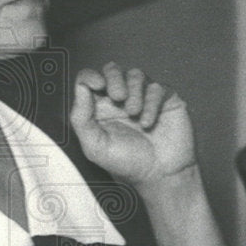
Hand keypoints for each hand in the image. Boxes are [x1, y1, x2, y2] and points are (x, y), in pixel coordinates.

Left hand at [70, 63, 195, 187]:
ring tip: (134, 113)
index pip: (88, 80)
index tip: (98, 85)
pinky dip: (151, 103)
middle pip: (112, 69)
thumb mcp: (94, 146)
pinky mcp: (164, 99)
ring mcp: (143, 97)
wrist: (159, 175)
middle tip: (118, 97)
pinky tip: (148, 123)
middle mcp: (120, 99)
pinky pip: (157, 88)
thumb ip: (81, 118)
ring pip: (135, 74)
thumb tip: (81, 87)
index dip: (90, 76)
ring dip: (134, 92)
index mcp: (99, 108)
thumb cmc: (126, 163)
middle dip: (114, 78)